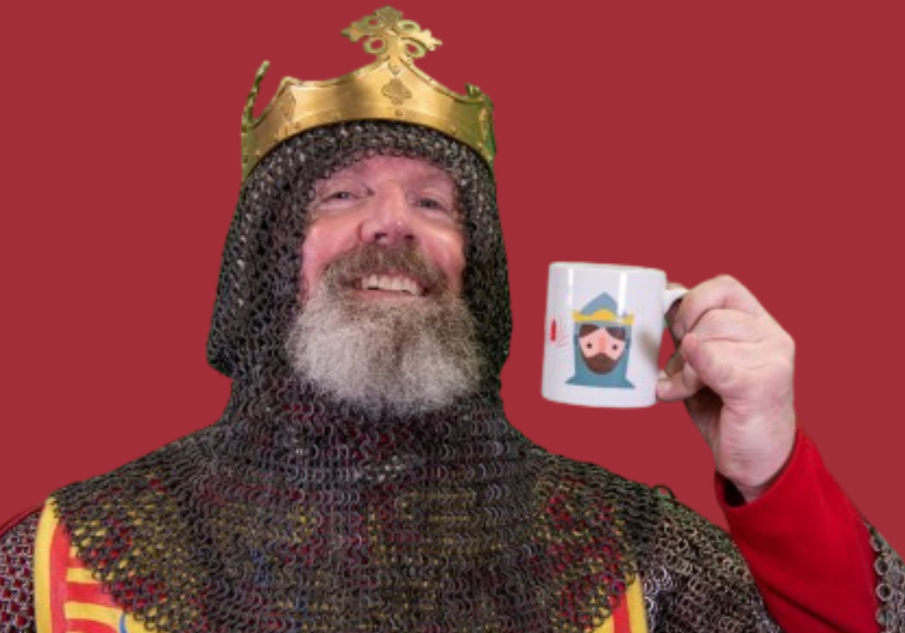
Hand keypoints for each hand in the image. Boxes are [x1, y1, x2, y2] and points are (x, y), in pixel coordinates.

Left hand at [656, 276, 796, 501]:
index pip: (723, 288)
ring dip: (685, 371)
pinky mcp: (761, 388)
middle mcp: (771, 336)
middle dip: (682, 347)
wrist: (756, 458)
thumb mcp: (706, 362)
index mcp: (759, 322)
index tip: (676, 328)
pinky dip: (702, 361)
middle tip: (677, 375)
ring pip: (710, 343)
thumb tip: (667, 297)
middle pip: (711, 319)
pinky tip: (688, 360)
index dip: (692, 301)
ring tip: (684, 391)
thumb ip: (691, 332)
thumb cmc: (727, 406)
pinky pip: (721, 366)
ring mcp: (771, 361)